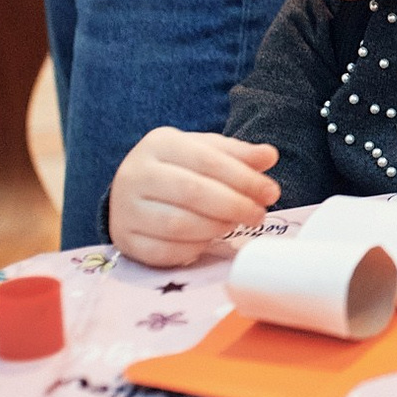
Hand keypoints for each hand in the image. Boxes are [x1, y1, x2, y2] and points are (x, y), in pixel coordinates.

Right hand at [108, 128, 279, 268]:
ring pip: (178, 225)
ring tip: (234, 224)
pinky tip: (208, 240)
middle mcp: (135, 174)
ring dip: (216, 228)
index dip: (244, 179)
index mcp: (159, 144)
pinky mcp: (125, 240)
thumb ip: (239, 154)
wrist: (134, 189)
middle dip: (234, 205)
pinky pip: (164, 252)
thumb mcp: (207, 151)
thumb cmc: (179, 168)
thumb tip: (269, 156)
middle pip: (193, 192)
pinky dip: (194, 248)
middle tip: (258, 215)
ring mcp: (125, 209)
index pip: (208, 161)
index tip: (271, 193)